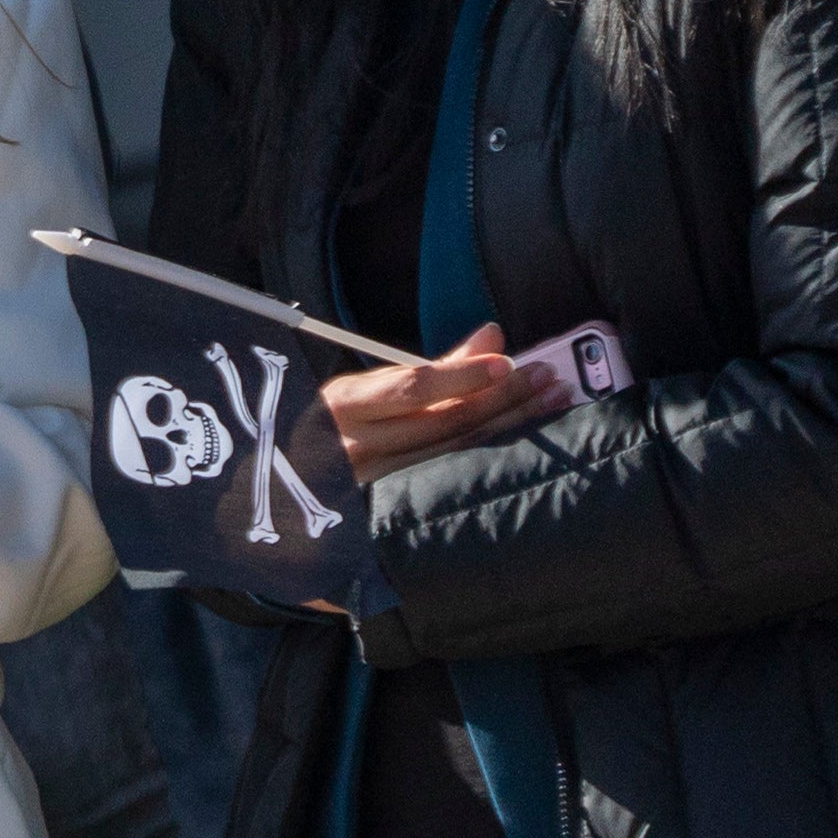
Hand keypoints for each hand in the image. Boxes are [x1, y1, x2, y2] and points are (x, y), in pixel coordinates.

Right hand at [324, 322, 558, 479]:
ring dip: (510, 421)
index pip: (412, 388)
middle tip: (547, 376)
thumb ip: (434, 365)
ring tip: (550, 397)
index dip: (462, 376)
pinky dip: (491, 447)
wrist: (287, 477)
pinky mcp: (392, 501)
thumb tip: (491, 336)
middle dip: (503, 396)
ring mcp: (377, 478)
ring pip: (455, 448)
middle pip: (444, 421)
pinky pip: (451, 469)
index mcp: (346, 404)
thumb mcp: (368, 387)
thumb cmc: (334, 423)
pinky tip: (524, 433)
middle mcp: (359, 444)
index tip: (506, 363)